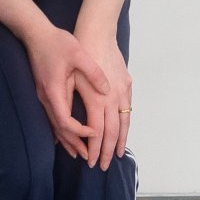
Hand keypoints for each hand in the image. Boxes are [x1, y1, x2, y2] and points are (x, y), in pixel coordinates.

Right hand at [25, 22, 109, 161]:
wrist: (36, 34)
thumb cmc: (58, 42)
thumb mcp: (79, 54)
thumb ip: (93, 72)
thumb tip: (107, 90)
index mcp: (55, 91)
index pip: (67, 121)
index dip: (81, 131)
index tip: (96, 133)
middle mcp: (47, 98)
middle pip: (60, 129)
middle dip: (75, 144)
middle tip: (90, 157)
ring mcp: (43, 97)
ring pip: (54, 126)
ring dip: (67, 140)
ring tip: (80, 153)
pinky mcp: (44, 94)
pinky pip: (52, 119)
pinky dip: (60, 131)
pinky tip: (65, 138)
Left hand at [74, 25, 134, 170]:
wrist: (97, 33)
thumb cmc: (79, 54)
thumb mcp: (71, 78)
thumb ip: (75, 104)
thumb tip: (76, 126)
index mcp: (97, 99)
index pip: (97, 132)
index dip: (94, 149)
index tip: (91, 161)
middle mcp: (112, 98)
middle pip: (112, 132)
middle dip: (107, 151)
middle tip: (102, 166)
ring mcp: (122, 91)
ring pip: (124, 122)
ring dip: (120, 140)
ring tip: (118, 154)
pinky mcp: (127, 84)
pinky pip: (128, 108)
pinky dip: (126, 123)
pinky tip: (123, 131)